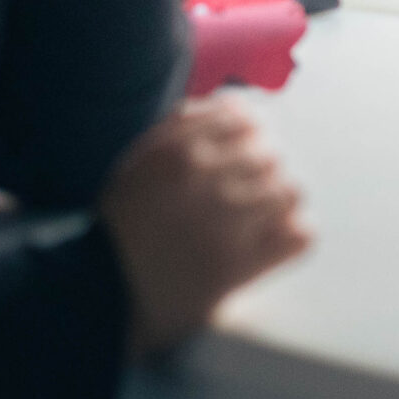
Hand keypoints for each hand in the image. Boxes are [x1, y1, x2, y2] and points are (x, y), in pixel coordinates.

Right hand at [99, 97, 310, 357]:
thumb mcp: (136, 163)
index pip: (246, 121)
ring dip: (277, 204)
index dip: (247, 137)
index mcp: (179, 152)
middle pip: (271, 156)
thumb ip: (179, 128)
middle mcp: (207, 180)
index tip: (239, 155)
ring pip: (290, 192)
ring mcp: (228, 223)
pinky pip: (299, 236)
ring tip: (258, 219)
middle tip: (244, 194)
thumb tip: (231, 105)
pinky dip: (292, 236)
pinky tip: (272, 241)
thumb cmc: (118, 225)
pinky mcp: (241, 264)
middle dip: (260, 173)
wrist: (99, 293)